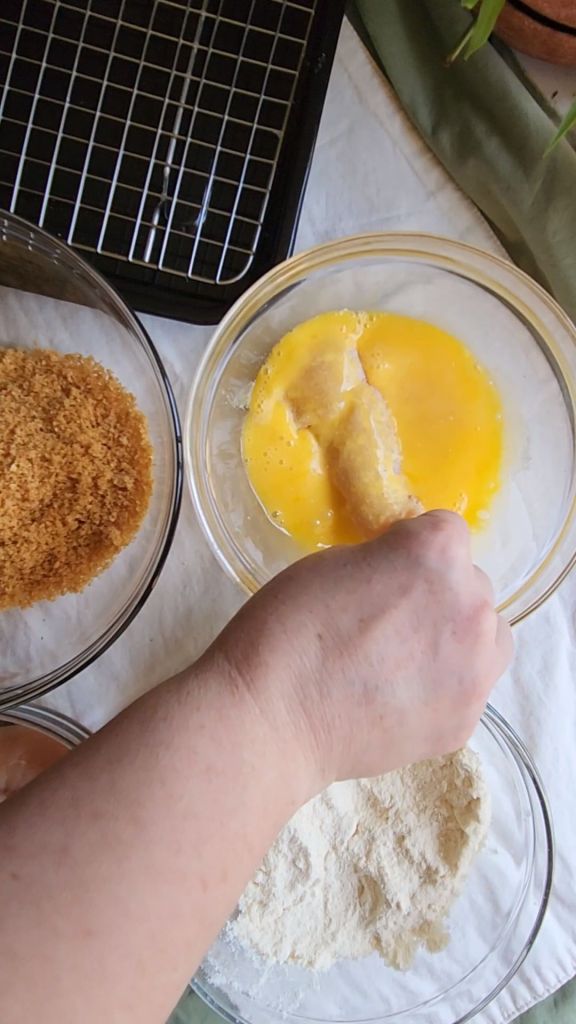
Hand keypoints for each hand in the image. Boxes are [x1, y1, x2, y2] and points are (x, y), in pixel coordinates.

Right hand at [212, 511, 512, 789]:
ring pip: (487, 637)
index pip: (447, 531)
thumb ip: (388, 561)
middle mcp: (472, 605)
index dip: (412, 547)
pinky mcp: (467, 719)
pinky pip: (468, 687)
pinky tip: (398, 698)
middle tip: (389, 621)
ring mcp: (476, 669)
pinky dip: (442, 686)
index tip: (385, 569)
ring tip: (406, 660)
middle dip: (438, 593)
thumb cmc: (289, 627)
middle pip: (471, 584)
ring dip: (456, 638)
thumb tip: (405, 579)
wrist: (273, 719)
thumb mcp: (335, 562)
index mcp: (437, 554)